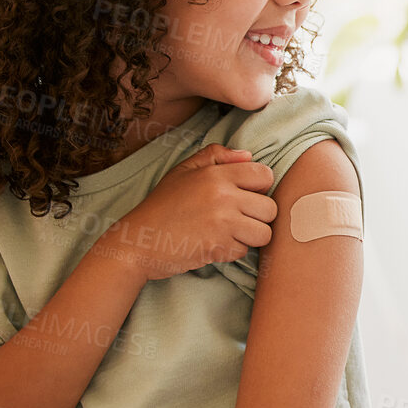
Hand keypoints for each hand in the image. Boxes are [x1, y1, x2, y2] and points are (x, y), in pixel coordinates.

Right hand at [93, 143, 277, 280]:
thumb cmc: (161, 206)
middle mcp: (224, 196)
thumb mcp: (183, 171)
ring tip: (228, 233)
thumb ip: (216, 156)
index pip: (264, 175)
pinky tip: (213, 244)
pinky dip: (232, 251)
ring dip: (249, 236)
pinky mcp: (219, 247)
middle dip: (258, 216)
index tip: (245, 196)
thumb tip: (248, 156)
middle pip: (270, 208)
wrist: (137, 241)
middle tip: (237, 219)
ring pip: (264, 233)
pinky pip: (244, 251)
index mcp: (216, 174)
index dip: (259, 187)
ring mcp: (223, 223)